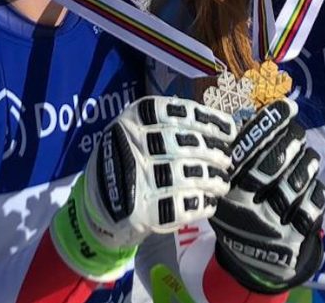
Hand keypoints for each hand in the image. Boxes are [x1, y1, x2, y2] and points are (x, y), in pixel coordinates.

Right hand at [53, 96, 235, 278]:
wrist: (95, 209)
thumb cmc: (125, 164)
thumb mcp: (135, 132)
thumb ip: (168, 126)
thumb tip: (216, 124)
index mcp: (133, 120)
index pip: (179, 113)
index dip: (209, 121)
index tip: (228, 130)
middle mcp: (134, 145)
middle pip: (187, 145)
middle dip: (214, 152)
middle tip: (226, 160)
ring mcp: (138, 179)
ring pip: (188, 175)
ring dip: (213, 180)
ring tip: (221, 183)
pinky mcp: (142, 212)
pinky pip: (183, 206)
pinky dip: (201, 204)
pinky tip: (207, 203)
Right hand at [210, 99, 324, 292]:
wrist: (250, 262)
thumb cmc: (240, 209)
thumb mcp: (227, 185)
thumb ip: (240, 155)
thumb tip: (265, 115)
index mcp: (224, 187)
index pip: (245, 149)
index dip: (267, 124)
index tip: (286, 107)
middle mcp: (243, 205)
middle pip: (273, 163)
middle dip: (290, 141)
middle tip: (297, 132)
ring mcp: (268, 223)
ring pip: (296, 182)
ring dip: (307, 163)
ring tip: (308, 157)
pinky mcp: (292, 238)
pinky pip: (312, 204)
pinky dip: (316, 189)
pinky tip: (312, 184)